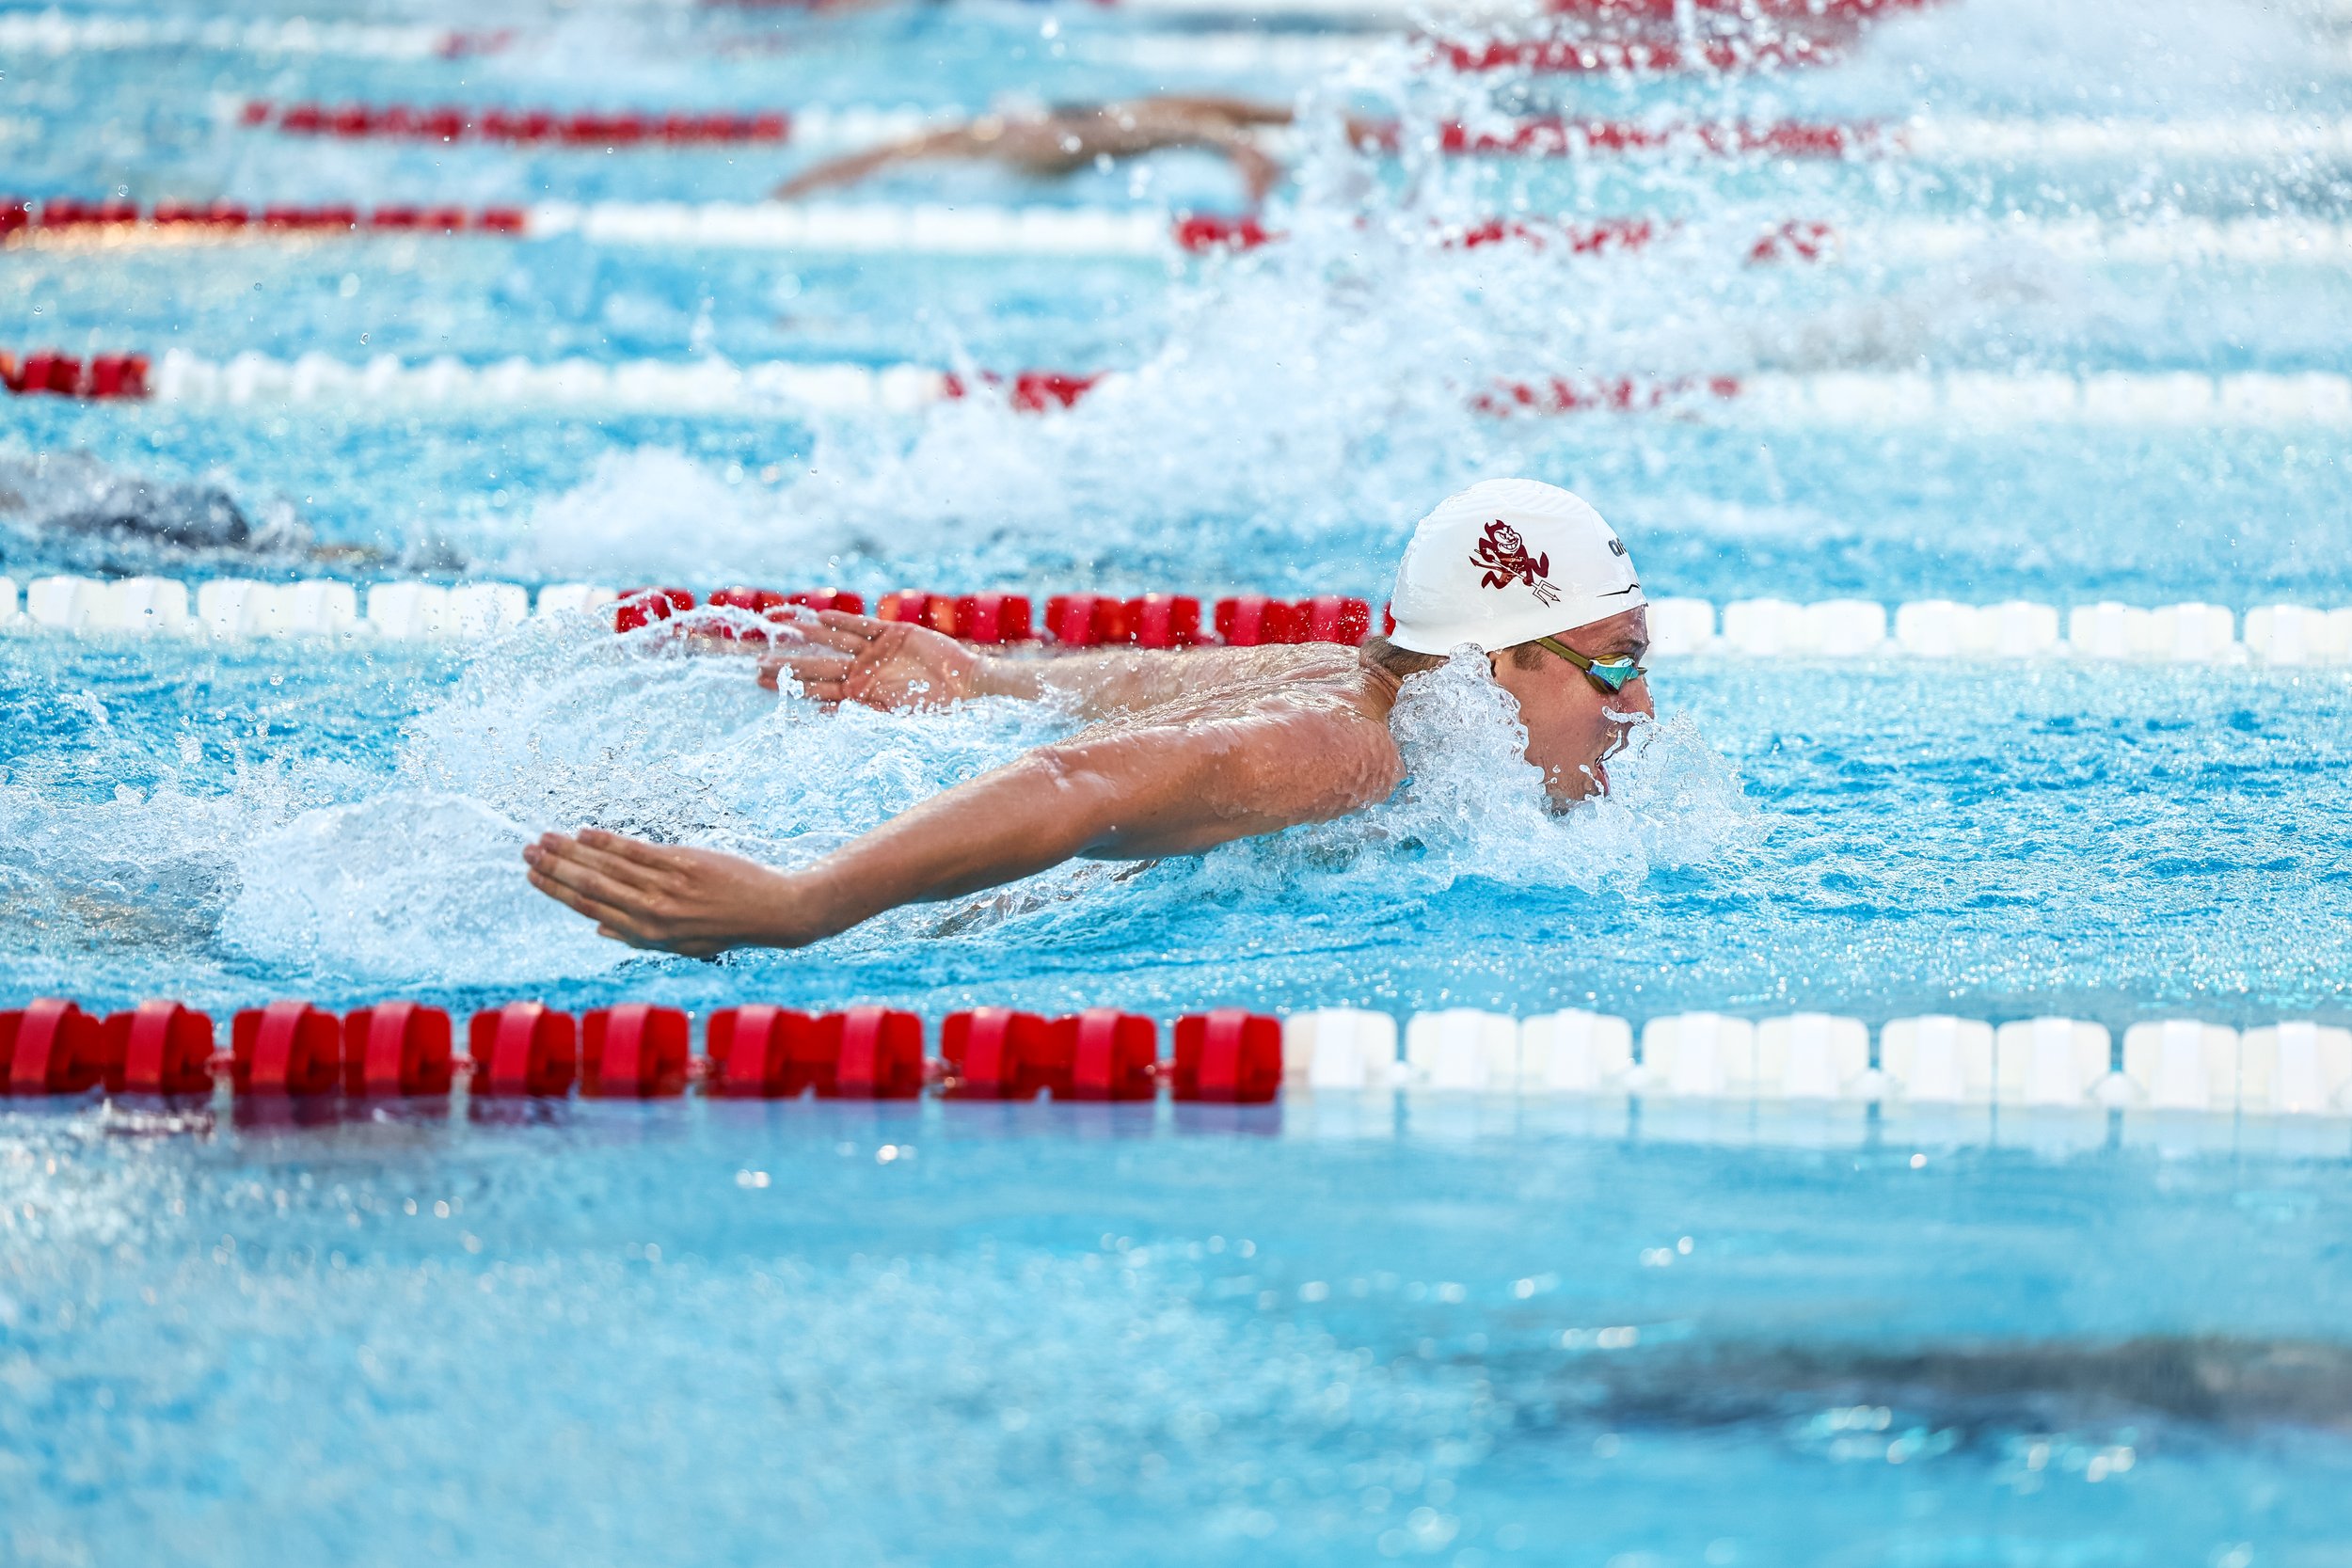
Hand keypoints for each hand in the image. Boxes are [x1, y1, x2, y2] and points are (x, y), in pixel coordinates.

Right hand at [523, 829, 828, 954]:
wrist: (772, 913)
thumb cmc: (724, 927)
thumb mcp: (680, 945)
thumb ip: (637, 936)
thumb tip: (597, 929)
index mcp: (646, 936)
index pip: (590, 909)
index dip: (557, 891)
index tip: (533, 877)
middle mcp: (651, 914)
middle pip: (591, 886)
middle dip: (554, 868)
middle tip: (526, 852)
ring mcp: (665, 888)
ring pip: (607, 868)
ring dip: (572, 851)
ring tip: (545, 838)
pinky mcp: (682, 865)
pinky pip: (636, 851)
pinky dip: (607, 842)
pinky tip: (585, 832)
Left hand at [756, 609, 984, 709]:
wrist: (967, 685)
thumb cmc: (935, 706)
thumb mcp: (894, 714)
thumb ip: (860, 710)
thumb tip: (822, 713)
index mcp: (859, 694)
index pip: (816, 689)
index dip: (789, 685)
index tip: (761, 681)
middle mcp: (862, 671)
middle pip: (817, 666)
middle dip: (789, 664)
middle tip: (758, 662)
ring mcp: (875, 651)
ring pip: (834, 640)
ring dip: (809, 634)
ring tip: (782, 626)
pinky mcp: (892, 633)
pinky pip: (862, 625)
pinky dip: (843, 621)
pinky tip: (822, 617)